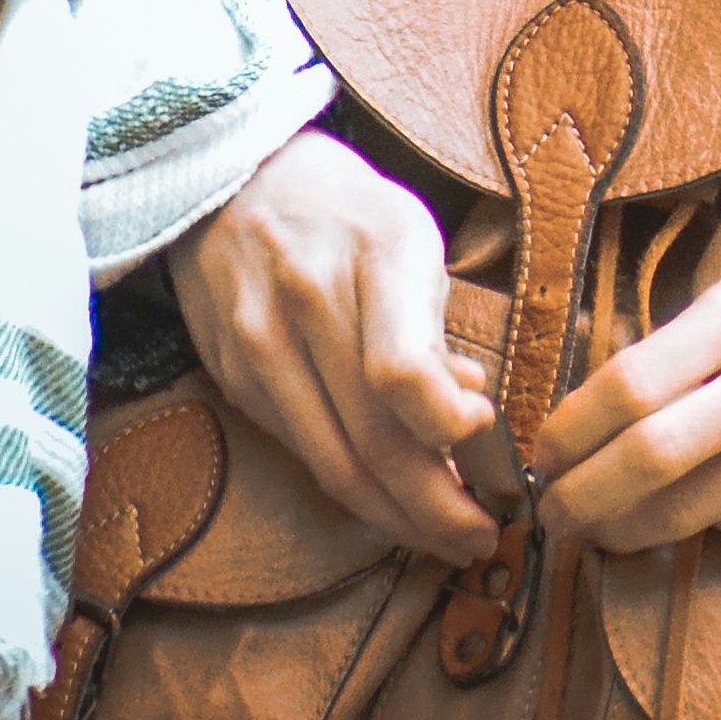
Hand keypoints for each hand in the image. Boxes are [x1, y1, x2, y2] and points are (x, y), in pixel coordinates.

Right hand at [163, 123, 497, 556]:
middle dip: (436, 508)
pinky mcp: (233, 378)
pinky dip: (352, 485)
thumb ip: (437, 330)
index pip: (402, 372)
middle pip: (372, 440)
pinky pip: (302, 451)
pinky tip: (390, 497)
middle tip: (482, 536)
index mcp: (372, 255)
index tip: (487, 437)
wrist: (237, 183)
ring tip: (446, 535)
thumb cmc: (349, 214)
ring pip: (332, 464)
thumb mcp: (414, 239)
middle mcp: (306, 304)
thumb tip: (467, 413)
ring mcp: (259, 347)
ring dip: (396, 518)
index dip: (450, 427)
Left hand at [531, 232, 720, 554]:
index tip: (540, 451)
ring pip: (694, 506)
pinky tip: (676, 525)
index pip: (630, 382)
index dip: (568, 430)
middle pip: (650, 454)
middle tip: (549, 513)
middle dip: (581, 495)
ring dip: (629, 528)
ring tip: (598, 529)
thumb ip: (696, 340)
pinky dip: (701, 529)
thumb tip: (594, 405)